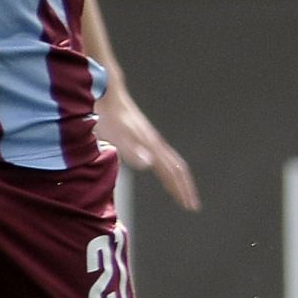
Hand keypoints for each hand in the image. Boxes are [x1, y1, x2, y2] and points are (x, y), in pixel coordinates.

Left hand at [96, 81, 200, 210]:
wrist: (106, 91)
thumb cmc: (108, 114)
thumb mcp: (116, 134)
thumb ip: (131, 150)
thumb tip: (149, 165)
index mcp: (151, 146)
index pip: (172, 172)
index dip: (180, 189)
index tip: (189, 206)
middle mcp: (154, 143)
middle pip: (176, 168)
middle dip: (184, 188)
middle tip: (192, 205)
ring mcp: (150, 138)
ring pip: (170, 162)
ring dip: (177, 179)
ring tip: (180, 192)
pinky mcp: (143, 136)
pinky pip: (162, 157)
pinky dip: (167, 169)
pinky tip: (162, 171)